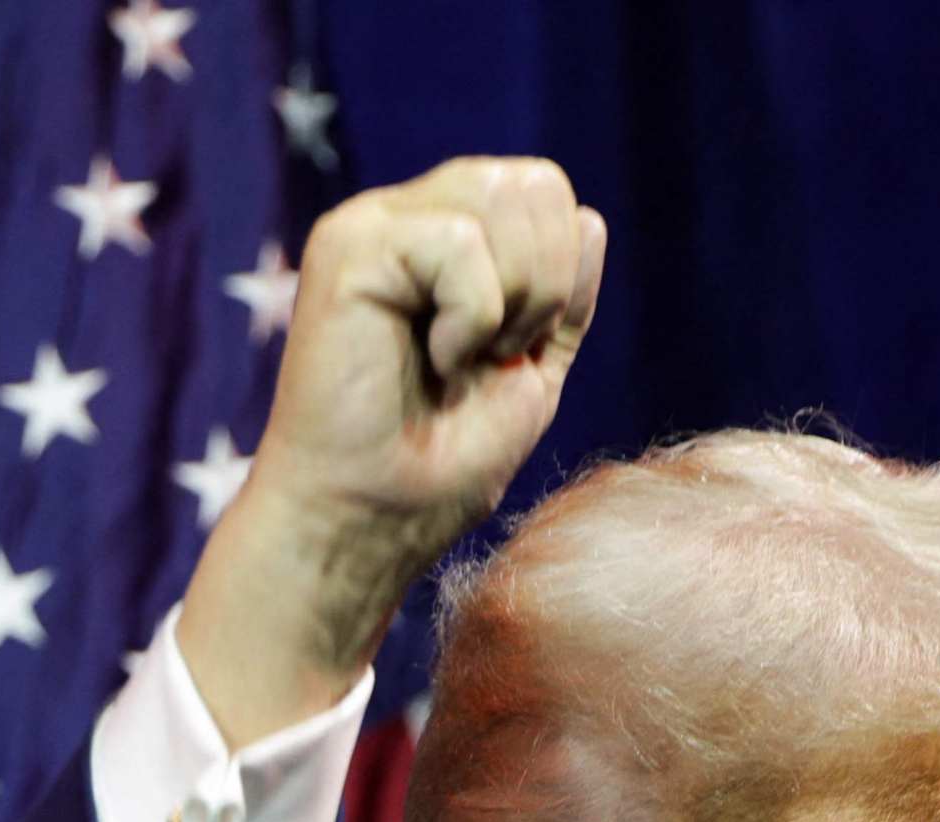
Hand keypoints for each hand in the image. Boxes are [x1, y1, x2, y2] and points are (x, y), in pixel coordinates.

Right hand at [178, 156, 607, 746]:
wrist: (372, 520)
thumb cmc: (438, 465)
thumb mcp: (528, 372)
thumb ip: (561, 298)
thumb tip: (590, 217)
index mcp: (447, 238)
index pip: (545, 192)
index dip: (561, 272)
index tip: (509, 354)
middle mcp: (407, 218)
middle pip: (534, 183)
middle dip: (544, 284)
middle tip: (487, 358)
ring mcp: (374, 225)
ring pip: (502, 196)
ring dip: (510, 300)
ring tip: (457, 360)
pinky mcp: (349, 245)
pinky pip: (459, 240)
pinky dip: (469, 317)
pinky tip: (430, 359)